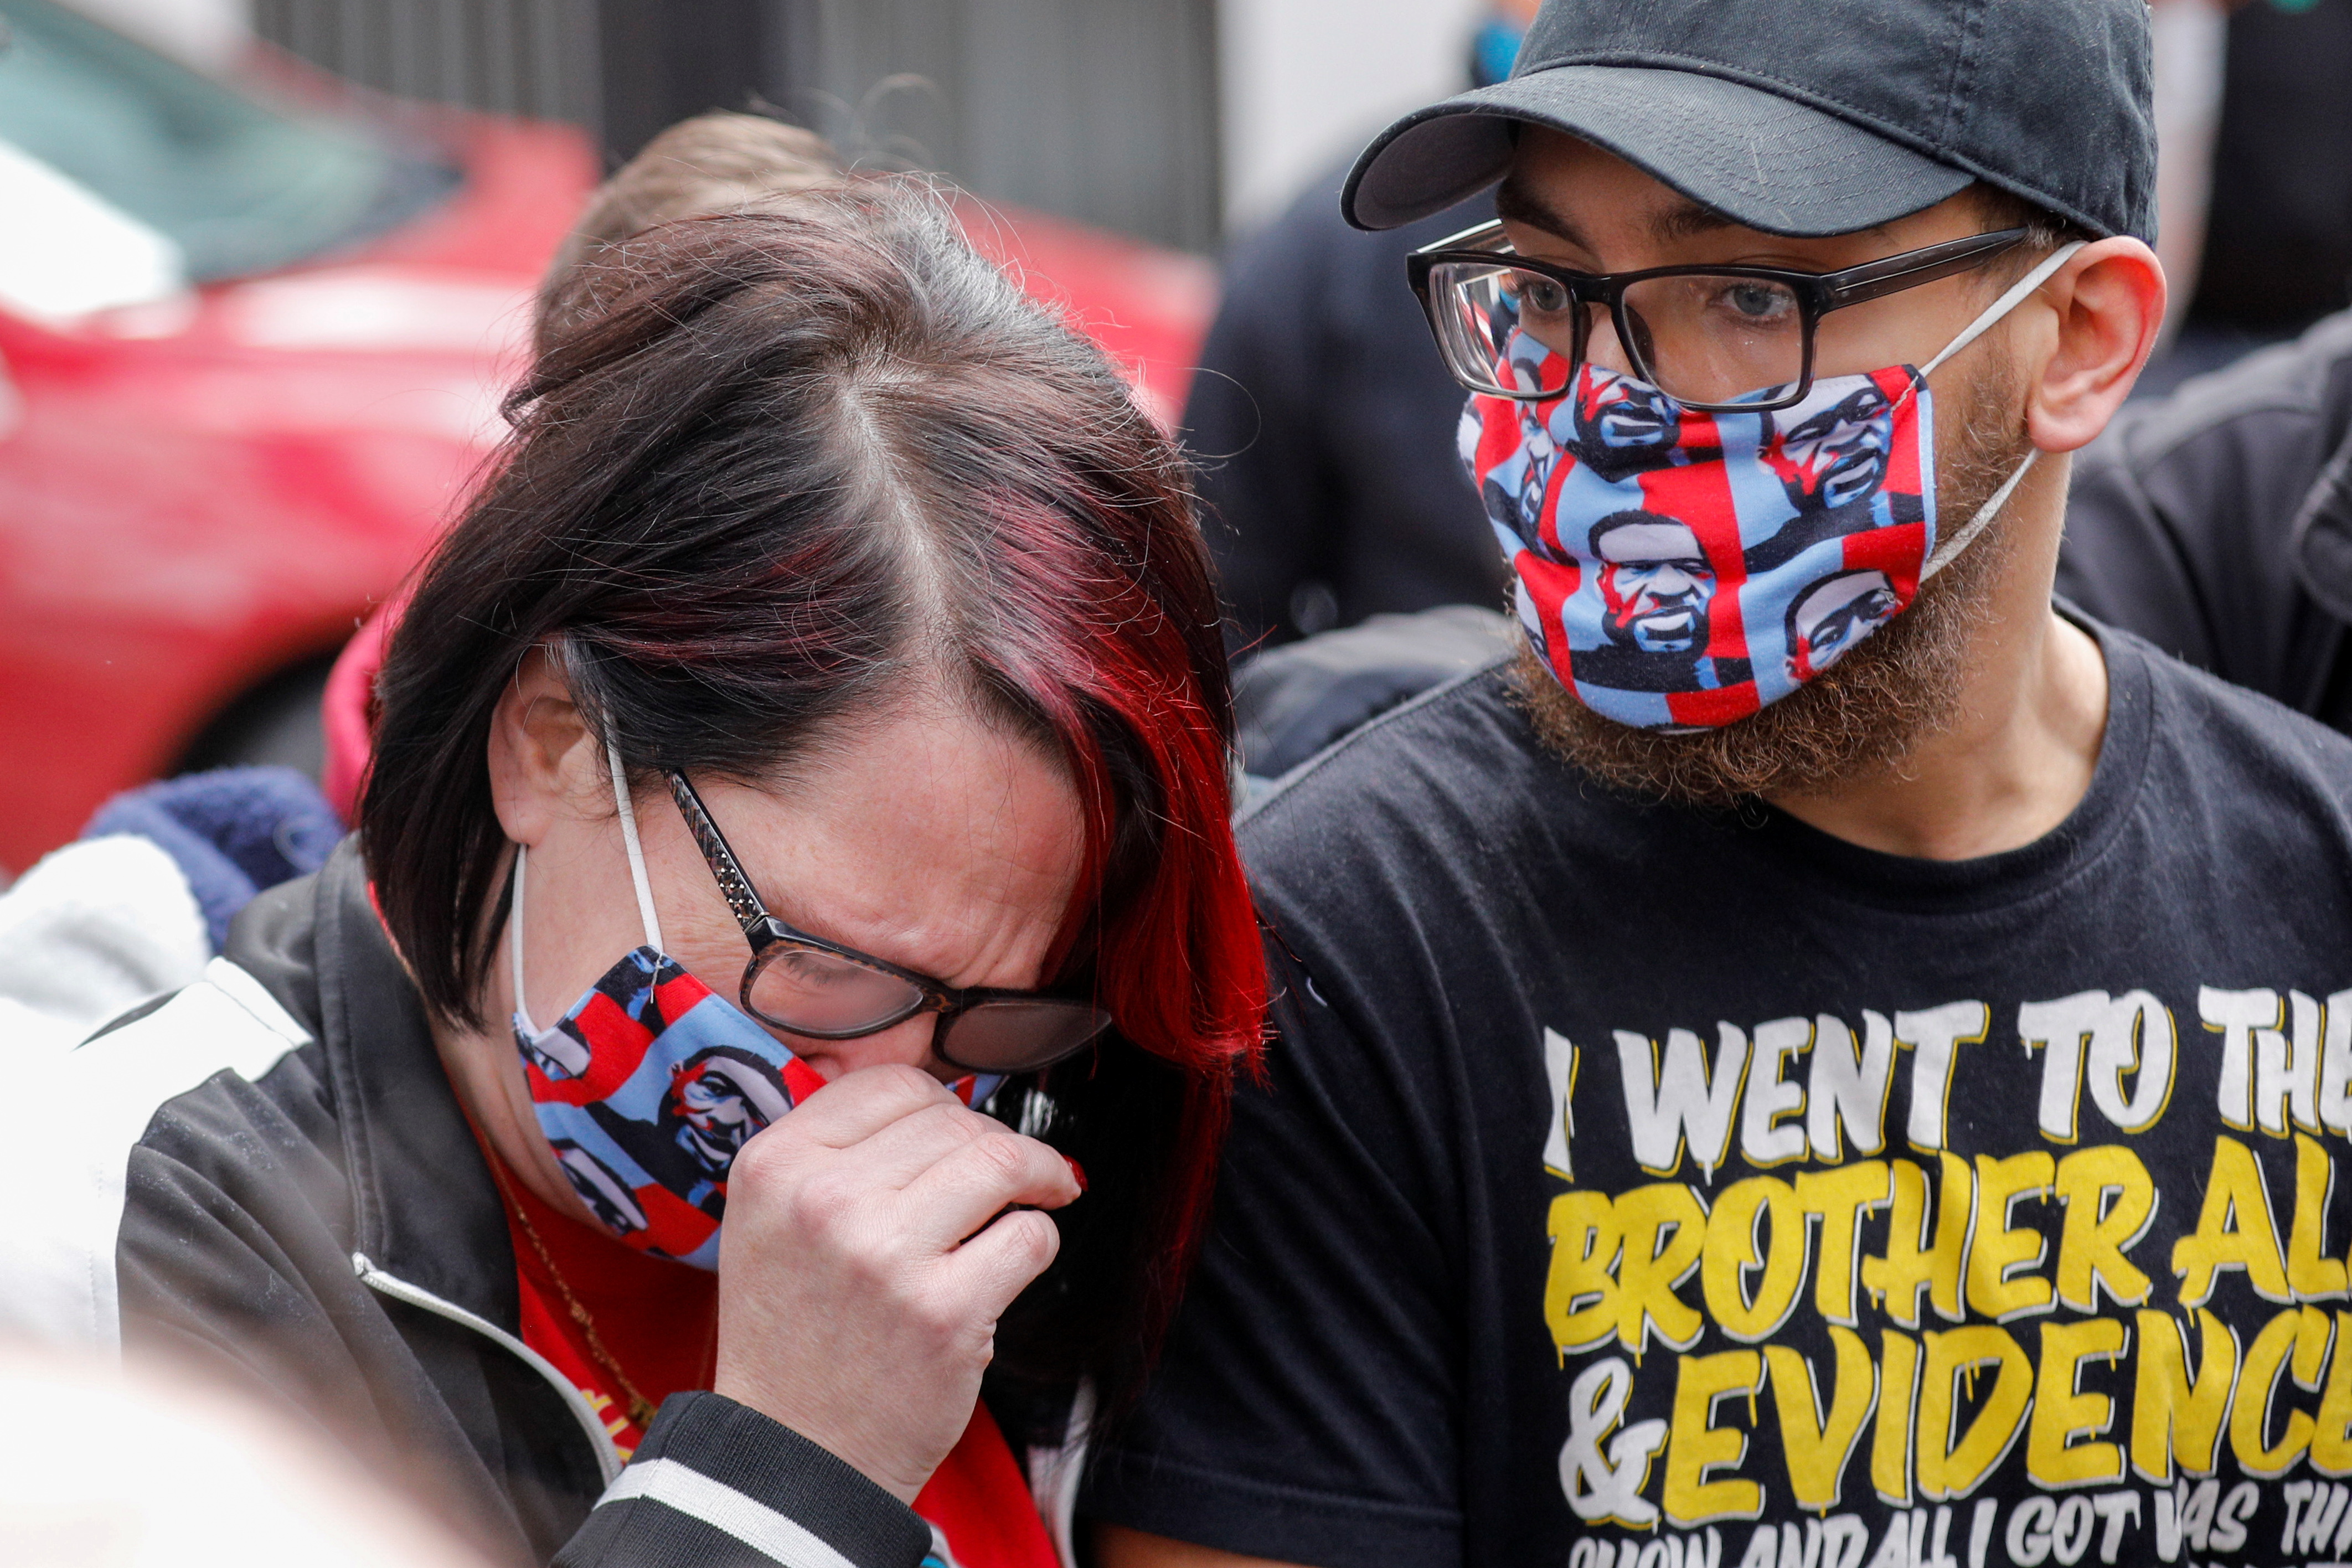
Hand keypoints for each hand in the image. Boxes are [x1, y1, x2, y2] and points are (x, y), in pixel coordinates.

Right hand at [712, 1064, 1080, 1501]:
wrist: (793, 1456)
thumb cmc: (795, 1335)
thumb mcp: (772, 1220)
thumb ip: (836, 1152)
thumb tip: (942, 1101)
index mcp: (774, 1165)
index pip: (892, 1084)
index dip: (944, 1105)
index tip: (965, 1130)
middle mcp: (822, 1200)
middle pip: (955, 1121)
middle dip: (995, 1143)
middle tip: (1009, 1175)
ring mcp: (884, 1255)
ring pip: (1001, 1162)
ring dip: (1038, 1174)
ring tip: (1044, 1192)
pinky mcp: (944, 1313)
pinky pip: (1029, 1236)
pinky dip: (1038, 1239)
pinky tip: (1015, 1259)